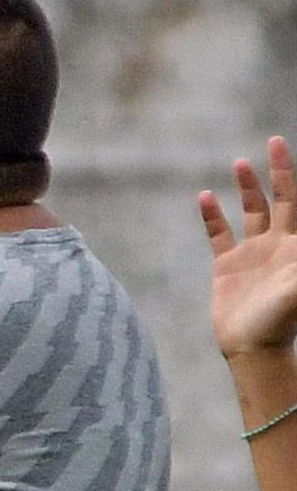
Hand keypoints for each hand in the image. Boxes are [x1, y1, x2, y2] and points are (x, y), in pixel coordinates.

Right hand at [204, 136, 296, 357]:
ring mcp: (252, 253)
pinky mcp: (227, 266)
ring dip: (247, 187)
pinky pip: (218, 234)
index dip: (294, 177)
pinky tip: (204, 196)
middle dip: (279, 171)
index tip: (289, 150)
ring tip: (240, 163)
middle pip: (281, 198)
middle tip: (275, 141)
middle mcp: (278, 244)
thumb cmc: (282, 321)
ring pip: (251, 211)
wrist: (253, 348)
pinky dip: (211, 215)